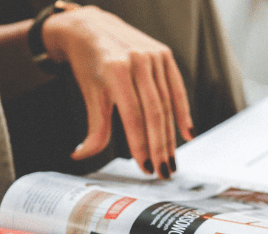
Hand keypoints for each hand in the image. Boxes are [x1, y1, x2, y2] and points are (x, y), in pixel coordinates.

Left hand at [43, 6, 193, 178]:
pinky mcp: (165, 54)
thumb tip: (81, 156)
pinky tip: (186, 133)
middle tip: (163, 171)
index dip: (140, 144)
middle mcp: (138, 60)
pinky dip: (183, 112)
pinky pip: (177, 88)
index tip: (145, 168)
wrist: (92, 28)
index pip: (133, 115)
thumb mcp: (89, 93)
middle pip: (154, 112)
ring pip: (166, 103)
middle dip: (159, 146)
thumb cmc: (88, 63)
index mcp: (116, 69)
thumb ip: (93, 127)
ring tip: (171, 160)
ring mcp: (154, 56)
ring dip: (170, 136)